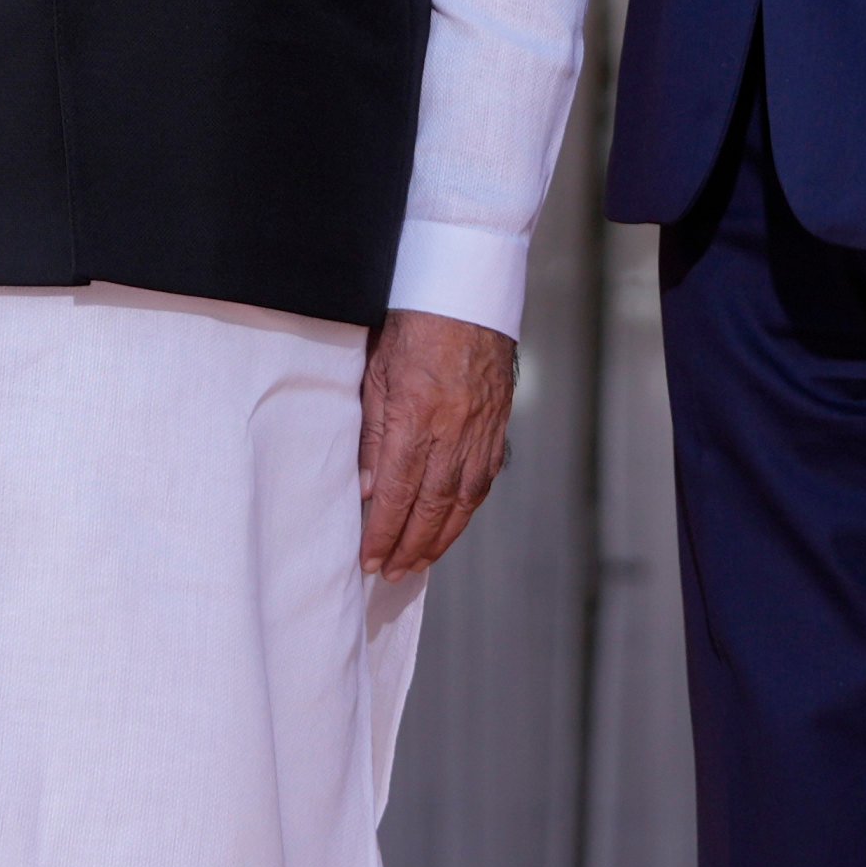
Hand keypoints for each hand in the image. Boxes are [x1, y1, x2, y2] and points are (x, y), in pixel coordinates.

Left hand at [360, 310, 514, 578]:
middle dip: (409, 547)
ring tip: (419, 562)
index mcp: (415, 418)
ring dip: (439, 538)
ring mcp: (480, 431)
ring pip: (461, 501)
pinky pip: (484, 479)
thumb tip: (367, 488)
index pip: (396, 493)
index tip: (369, 560)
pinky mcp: (497, 424)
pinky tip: (453, 524)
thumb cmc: (415, 325)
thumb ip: (372, 434)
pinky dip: (467, 510)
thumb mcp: (377, 374)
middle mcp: (452, 431)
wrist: (466, 292)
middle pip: (431, 507)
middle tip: (391, 574)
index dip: (383, 533)